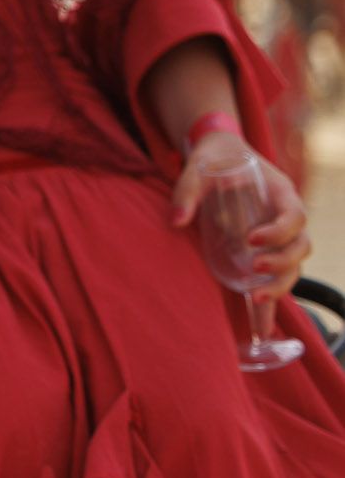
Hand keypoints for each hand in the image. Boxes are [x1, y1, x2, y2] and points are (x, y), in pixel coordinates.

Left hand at [172, 126, 312, 291]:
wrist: (220, 153)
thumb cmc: (213, 157)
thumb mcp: (198, 167)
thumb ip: (187, 191)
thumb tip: (176, 221)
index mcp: (280, 193)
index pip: (295, 216)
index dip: (280, 231)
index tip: (252, 238)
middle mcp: (286, 216)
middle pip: (301, 246)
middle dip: (282, 263)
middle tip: (254, 268)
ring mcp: (280, 235)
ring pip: (294, 265)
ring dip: (280, 284)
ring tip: (255, 298)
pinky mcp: (266, 248)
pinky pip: (275, 275)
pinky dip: (271, 297)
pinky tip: (262, 324)